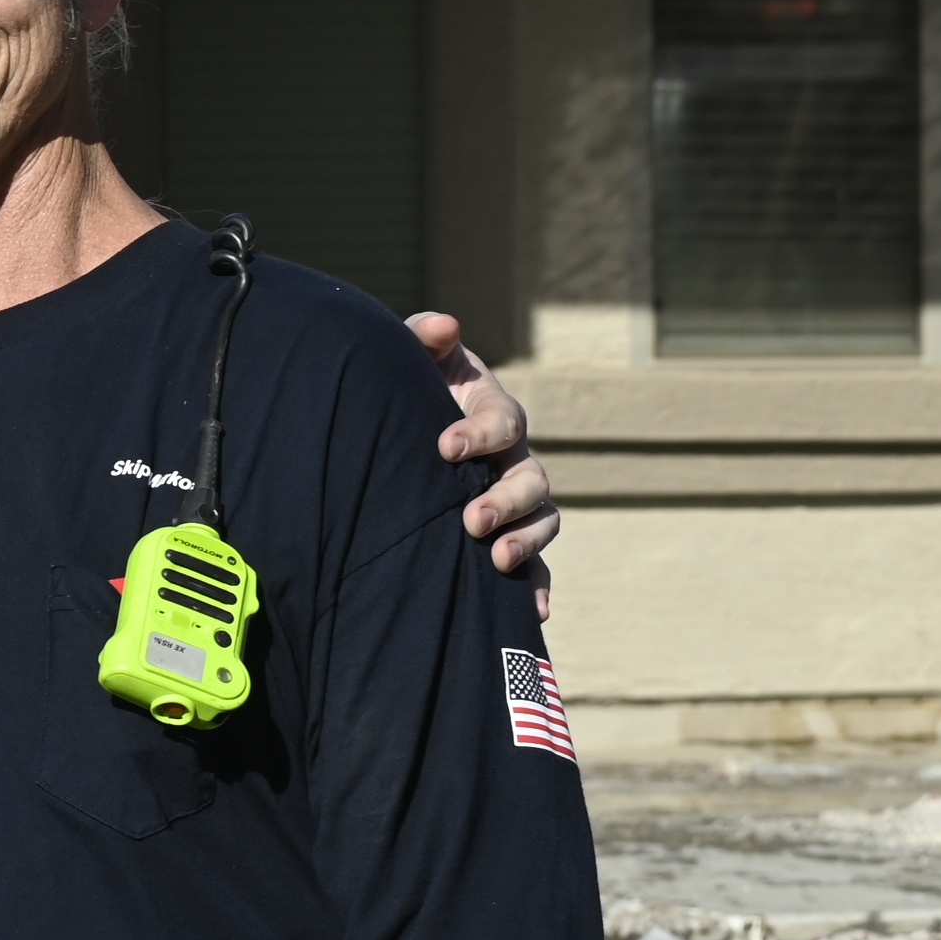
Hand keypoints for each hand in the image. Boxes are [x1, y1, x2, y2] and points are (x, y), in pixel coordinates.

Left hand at [406, 311, 556, 611]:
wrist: (397, 431)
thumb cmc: (407, 390)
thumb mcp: (411, 359)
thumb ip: (422, 338)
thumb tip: (442, 325)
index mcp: (493, 412)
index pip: (503, 421)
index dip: (479, 433)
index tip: (444, 447)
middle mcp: (512, 458)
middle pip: (532, 478)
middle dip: (505, 500)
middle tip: (472, 519)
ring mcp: (515, 500)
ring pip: (543, 520)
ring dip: (525, 542)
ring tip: (497, 559)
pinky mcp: (508, 537)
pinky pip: (536, 566)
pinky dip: (538, 589)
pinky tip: (532, 615)